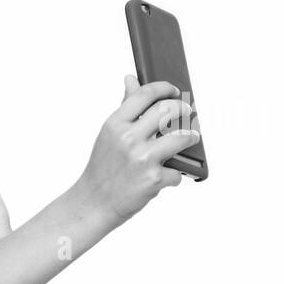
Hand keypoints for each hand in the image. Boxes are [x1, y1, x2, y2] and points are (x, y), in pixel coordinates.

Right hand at [70, 75, 200, 224]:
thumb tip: (131, 79)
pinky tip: (163, 178)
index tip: (174, 90)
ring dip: (191, 137)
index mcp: (115, 124)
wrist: (92, 204)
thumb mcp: (109, 135)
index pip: (146, 94)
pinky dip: (173, 175)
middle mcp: (128, 139)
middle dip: (185, 110)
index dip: (165, 88)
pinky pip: (177, 171)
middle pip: (169, 110)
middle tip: (188, 113)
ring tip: (190, 139)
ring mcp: (142, 159)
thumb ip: (126, 108)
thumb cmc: (102, 169)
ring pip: (183, 138)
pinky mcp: (154, 179)